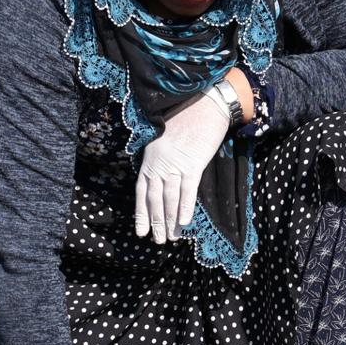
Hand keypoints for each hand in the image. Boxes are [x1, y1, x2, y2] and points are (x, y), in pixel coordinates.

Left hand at [134, 87, 231, 243]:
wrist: (204, 103)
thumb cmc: (185, 120)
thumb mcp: (163, 141)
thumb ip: (160, 161)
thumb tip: (161, 181)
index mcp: (149, 159)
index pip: (141, 192)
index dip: (141, 213)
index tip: (141, 231)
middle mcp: (159, 164)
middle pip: (155, 199)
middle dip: (156, 222)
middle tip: (158, 241)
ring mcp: (175, 164)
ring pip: (169, 198)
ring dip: (169, 221)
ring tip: (171, 238)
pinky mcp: (193, 163)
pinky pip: (187, 190)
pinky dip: (185, 207)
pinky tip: (183, 223)